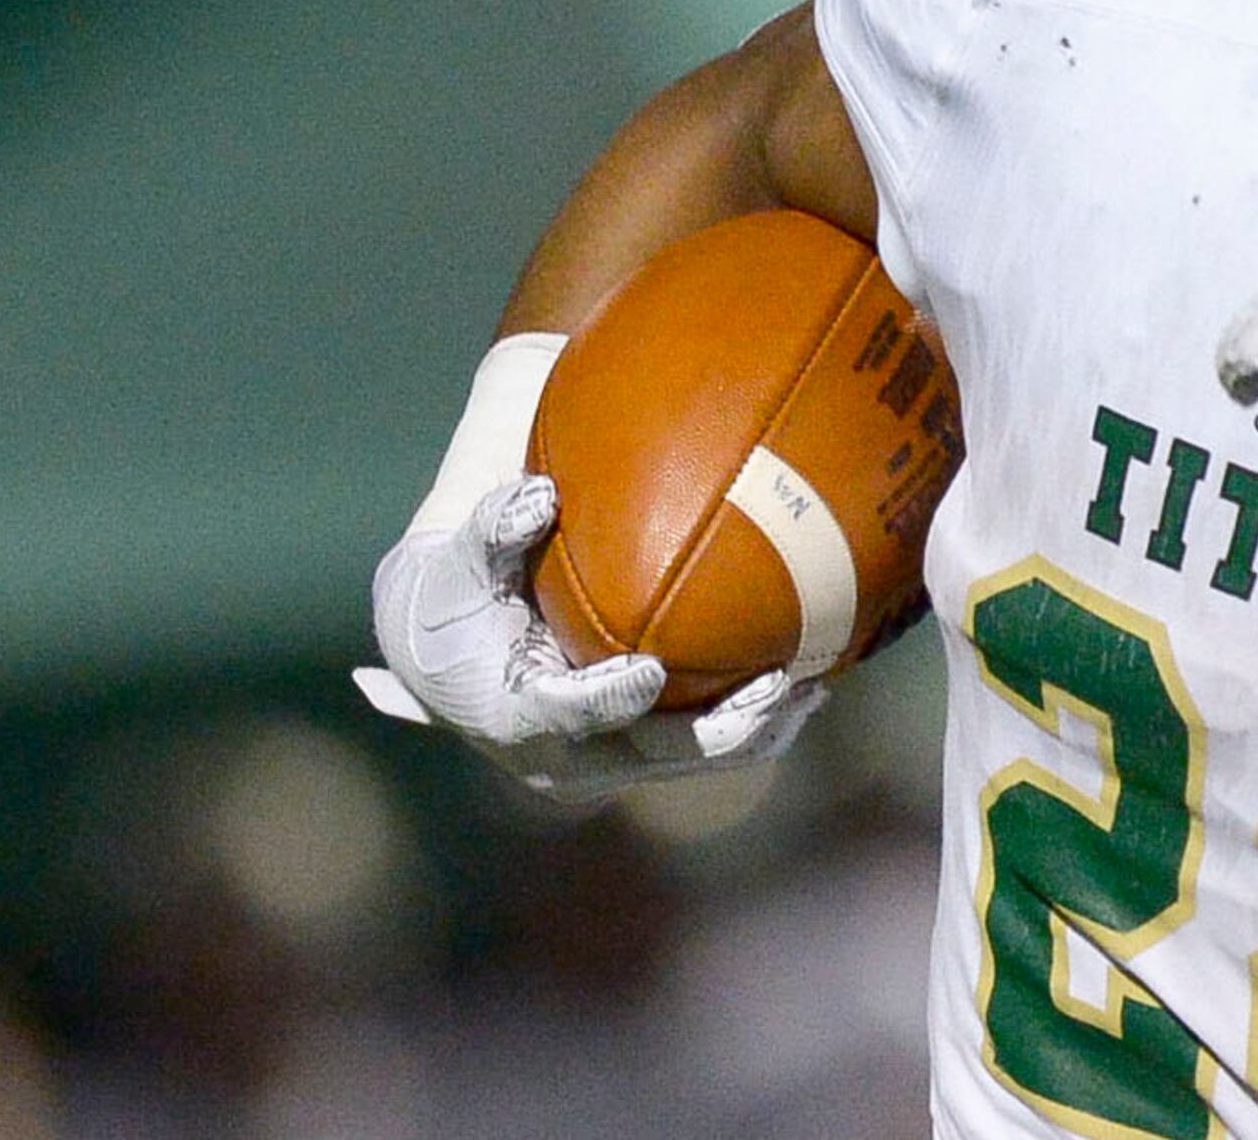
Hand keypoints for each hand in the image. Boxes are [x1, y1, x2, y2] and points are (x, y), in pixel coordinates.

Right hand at [361, 473, 821, 800]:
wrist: (446, 650)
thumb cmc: (452, 597)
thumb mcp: (457, 562)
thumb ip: (493, 530)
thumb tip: (538, 496)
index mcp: (510, 715)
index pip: (562, 715)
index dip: (605, 700)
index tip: (649, 670)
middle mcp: (562, 755)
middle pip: (649, 753)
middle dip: (715, 728)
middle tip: (774, 686)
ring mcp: (605, 761)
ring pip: (691, 760)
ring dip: (753, 730)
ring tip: (812, 689)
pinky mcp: (637, 753)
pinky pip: (705, 749)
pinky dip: (754, 725)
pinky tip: (807, 689)